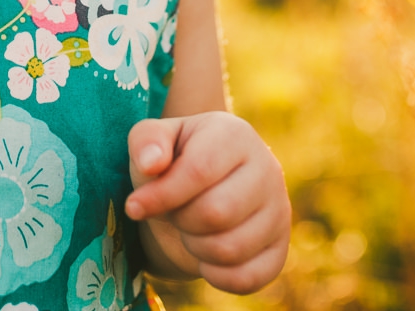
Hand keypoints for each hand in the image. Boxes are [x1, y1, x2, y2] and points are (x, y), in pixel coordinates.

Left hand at [125, 112, 289, 293]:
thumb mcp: (151, 142)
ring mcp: (279, 211)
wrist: (198, 193)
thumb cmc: (171, 163)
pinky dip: (215, 276)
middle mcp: (267, 169)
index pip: (199, 170)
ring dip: (196, 247)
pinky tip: (206, 256)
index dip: (162, 195)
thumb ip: (146, 142)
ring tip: (191, 229)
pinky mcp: (280, 249)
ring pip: (231, 249)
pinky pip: (246, 278)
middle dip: (181, 220)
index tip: (134, 206)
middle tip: (175, 213)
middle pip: (216, 213)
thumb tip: (152, 164)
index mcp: (235, 134)